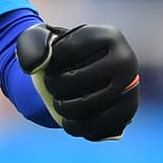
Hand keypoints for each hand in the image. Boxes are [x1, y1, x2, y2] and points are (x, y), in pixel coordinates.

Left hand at [17, 23, 138, 140]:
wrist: (81, 72)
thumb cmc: (59, 53)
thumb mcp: (41, 38)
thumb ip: (31, 43)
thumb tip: (36, 65)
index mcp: (108, 36)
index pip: (66, 51)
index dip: (49, 61)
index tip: (51, 62)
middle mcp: (126, 60)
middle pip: (76, 80)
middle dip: (54, 85)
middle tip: (51, 84)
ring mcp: (132, 87)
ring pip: (89, 106)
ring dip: (64, 108)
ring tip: (58, 103)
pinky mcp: (128, 112)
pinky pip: (100, 127)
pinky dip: (78, 127)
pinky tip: (69, 121)